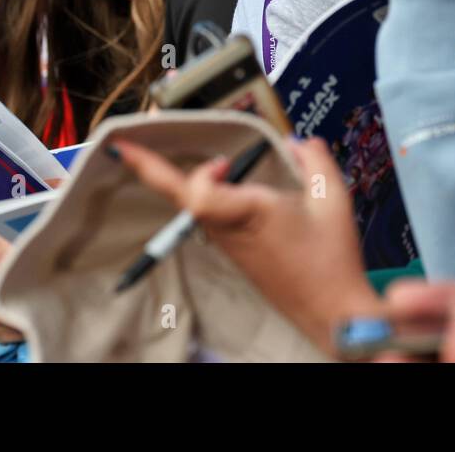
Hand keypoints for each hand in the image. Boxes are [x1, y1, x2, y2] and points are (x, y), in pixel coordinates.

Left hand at [114, 136, 379, 353]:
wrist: (330, 312)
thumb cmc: (331, 258)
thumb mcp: (333, 198)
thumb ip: (314, 159)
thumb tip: (295, 142)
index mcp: (250, 214)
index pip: (198, 195)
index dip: (201, 173)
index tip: (223, 161)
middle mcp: (230, 230)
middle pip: (180, 199)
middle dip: (150, 170)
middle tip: (122, 147)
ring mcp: (229, 244)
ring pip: (192, 208)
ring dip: (181, 180)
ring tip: (178, 156)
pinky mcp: (235, 252)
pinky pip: (208, 217)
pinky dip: (202, 194)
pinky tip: (217, 181)